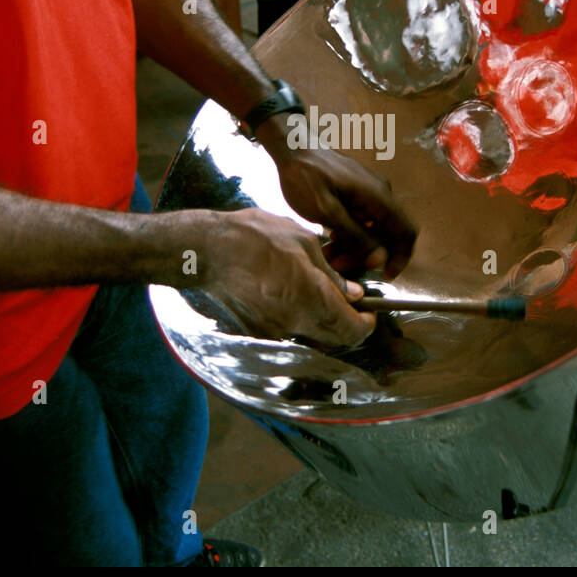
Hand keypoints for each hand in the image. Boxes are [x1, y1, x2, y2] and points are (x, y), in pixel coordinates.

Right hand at [195, 208, 375, 347]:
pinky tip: (292, 291)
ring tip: (318, 290)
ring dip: (324, 319)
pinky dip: (301, 316)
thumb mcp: (303, 242)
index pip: (352, 330)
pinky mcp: (260, 330)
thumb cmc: (254, 237)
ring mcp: (276, 330)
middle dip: (348, 324)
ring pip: (314, 334)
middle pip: (336, 338)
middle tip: (350, 302)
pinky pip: (291, 329)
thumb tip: (353, 293)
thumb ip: (331, 273)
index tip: (369, 313)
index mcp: (312, 299)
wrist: (206, 251)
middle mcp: (296, 322)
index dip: (366, 324)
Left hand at [256, 126, 417, 278]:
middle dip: (366, 256)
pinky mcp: (357, 192)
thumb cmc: (305, 176)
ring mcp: (369, 192)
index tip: (383, 276)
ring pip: (372, 229)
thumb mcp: (326, 212)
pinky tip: (329, 239)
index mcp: (378, 197)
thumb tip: (380, 260)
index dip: (400, 258)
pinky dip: (349, 234)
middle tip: (339, 266)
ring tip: (329, 256)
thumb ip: (355, 236)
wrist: (291, 146)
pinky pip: (362, 220)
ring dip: (355, 247)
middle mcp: (380, 194)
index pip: (406, 232)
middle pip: (387, 235)